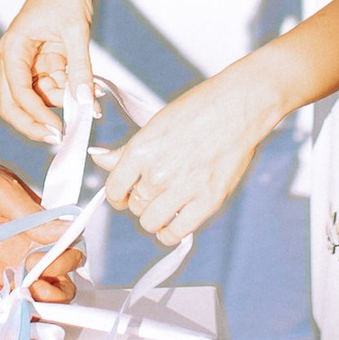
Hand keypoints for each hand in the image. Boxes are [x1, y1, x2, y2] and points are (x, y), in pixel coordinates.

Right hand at [0, 0, 97, 145]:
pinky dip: (71, 95)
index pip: (16, 91)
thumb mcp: (76, 30)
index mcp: (13, 48)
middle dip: (35, 122)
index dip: (34, 114)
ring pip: (38, 99)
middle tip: (60, 137)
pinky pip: (54, 88)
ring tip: (91, 109)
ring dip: (61, 107)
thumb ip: (79, 68)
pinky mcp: (46, 62)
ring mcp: (30, 62)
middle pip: (15, 103)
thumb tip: (84, 102)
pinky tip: (91, 97)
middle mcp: (15, 58)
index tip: (57, 130)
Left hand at [0, 136, 80, 304]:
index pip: (67, 251)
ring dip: (32, 304)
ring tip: (19, 304)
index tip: (43, 264)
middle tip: (35, 289)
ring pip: (29, 293)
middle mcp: (25, 246)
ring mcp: (3, 262)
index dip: (64, 264)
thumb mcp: (4, 191)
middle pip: (55, 279)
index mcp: (38, 225)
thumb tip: (67, 232)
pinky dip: (2, 311)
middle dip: (56, 292)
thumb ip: (34, 217)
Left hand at [101, 56, 277, 250]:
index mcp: (141, 150)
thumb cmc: (199, 109)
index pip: (114, 189)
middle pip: (134, 207)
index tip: (124, 195)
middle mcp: (159, 173)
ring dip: (154, 218)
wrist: (239, 106)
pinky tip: (174, 222)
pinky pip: (178, 233)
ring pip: (151, 222)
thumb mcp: (155, 124)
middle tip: (153, 193)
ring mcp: (184, 189)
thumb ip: (126, 149)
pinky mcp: (208, 200)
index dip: (117, 195)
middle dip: (139, 202)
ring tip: (164, 207)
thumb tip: (99, 159)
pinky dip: (171, 233)